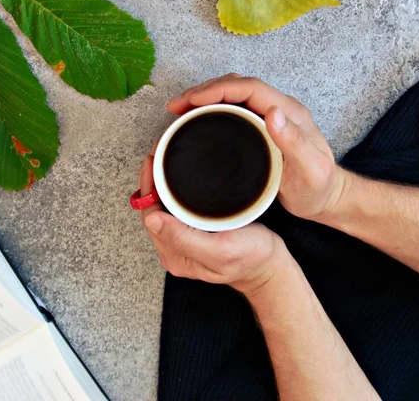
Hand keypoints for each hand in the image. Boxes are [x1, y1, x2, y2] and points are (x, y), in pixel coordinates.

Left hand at [138, 153, 285, 297]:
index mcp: (176, 253)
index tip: (152, 160)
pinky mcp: (193, 232)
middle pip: (152, 208)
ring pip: (162, 206)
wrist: (270, 266)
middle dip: (151, 179)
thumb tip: (152, 220)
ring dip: (159, 182)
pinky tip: (175, 175)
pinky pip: (174, 207)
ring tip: (162, 157)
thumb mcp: (221, 250)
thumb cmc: (251, 259)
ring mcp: (182, 240)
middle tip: (157, 151)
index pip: (150, 214)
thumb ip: (184, 239)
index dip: (148, 186)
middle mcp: (174, 248)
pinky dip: (171, 188)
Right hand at [167, 74, 346, 220]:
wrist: (327, 198)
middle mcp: (278, 108)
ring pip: (233, 95)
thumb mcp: (310, 169)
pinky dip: (211, 109)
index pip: (249, 87)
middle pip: (236, 85)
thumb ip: (294, 142)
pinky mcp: (261, 127)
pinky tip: (197, 120)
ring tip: (180, 109)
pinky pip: (233, 108)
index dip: (218, 89)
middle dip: (204, 90)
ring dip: (205, 97)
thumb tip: (272, 112)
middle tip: (177, 105)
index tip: (191, 100)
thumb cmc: (318, 188)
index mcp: (288, 111)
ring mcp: (269, 116)